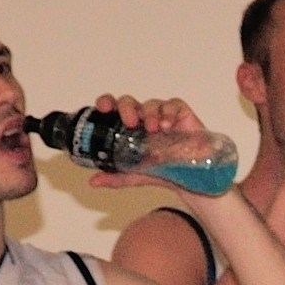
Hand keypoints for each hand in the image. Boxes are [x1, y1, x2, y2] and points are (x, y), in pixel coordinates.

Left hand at [82, 94, 210, 190]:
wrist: (191, 178)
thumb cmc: (164, 170)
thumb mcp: (136, 175)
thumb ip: (116, 177)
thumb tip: (93, 182)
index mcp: (130, 126)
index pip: (114, 107)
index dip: (107, 103)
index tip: (103, 109)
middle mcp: (144, 117)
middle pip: (130, 102)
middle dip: (127, 108)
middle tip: (130, 122)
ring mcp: (163, 114)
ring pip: (151, 103)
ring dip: (149, 113)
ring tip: (153, 129)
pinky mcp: (182, 114)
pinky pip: (173, 105)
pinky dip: (169, 112)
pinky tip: (168, 126)